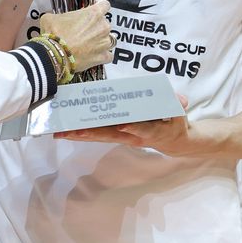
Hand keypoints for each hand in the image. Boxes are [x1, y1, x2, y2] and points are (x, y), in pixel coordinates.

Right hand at [40, 0, 112, 72]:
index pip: (105, 5)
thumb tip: (54, 20)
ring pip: (109, 40)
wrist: (55, 54)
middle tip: (84, 33)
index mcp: (93, 13)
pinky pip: (108, 56)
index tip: (94, 12)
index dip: (99, 8)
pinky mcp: (103, 57)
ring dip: (101, 41)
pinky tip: (94, 56)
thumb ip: (58, 16)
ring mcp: (105, 42)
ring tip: (89, 46)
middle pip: (105, 24)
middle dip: (96, 28)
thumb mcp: (50, 18)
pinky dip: (103, 56)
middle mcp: (103, 26)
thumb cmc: (54, 34)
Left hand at [56, 95, 192, 154]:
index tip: (123, 125)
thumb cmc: (175, 123)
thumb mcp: (180, 114)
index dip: (133, 126)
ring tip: (61, 132)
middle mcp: (132, 136)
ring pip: (99, 136)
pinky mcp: (117, 135)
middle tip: (73, 130)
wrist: (174, 142)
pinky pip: (98, 134)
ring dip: (80, 134)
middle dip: (91, 132)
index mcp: (151, 130)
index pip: (141, 127)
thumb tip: (181, 100)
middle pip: (110, 134)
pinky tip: (66, 131)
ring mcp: (123, 137)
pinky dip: (82, 133)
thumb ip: (178, 106)